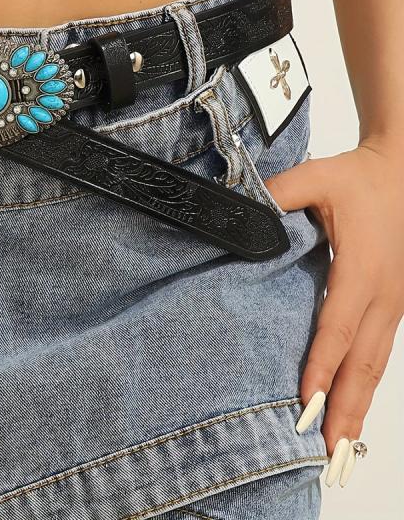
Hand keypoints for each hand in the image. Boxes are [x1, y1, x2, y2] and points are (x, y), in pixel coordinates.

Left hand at [264, 139, 403, 486]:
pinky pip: (379, 351)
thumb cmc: (357, 179)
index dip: (321, 366)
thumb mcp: (313, 177)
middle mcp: (383, 294)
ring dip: (358, 404)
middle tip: (328, 451)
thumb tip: (238, 214)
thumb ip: (275, 196)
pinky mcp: (392, 304)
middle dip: (345, 408)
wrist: (402, 174)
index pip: (337, 326)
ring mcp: (393, 303)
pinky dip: (365, 383)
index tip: (305, 401)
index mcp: (360, 268)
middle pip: (363, 361)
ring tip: (341, 445)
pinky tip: (352, 404)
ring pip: (375, 363)